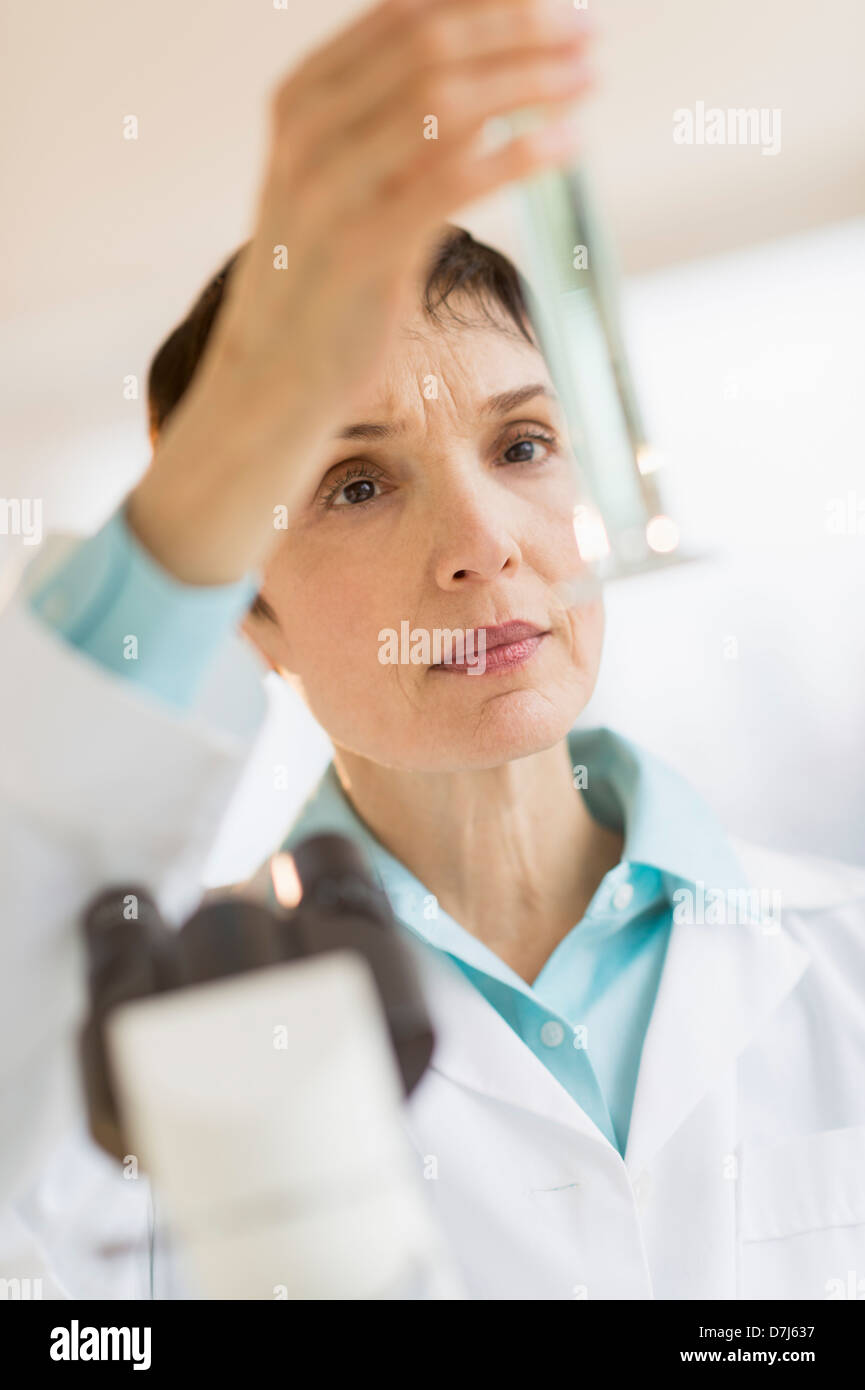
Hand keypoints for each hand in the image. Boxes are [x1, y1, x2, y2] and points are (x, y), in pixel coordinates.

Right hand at [128, 0, 594, 583]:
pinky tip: (567, 144)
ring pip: (447, 101)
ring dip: (531, 80)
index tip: (556, 0)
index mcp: (303, 96)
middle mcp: (308, 129)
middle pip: (432, 42)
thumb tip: (490, 75)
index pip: (405, 11)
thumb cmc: (322, 279)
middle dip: (522, 25)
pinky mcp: (361, 248)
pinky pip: (453, 180)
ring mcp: (328, 187)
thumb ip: (396, 123)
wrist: (270, 376)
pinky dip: (520, 153)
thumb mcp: (343, 181)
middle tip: (589, 29)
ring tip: (588, 78)